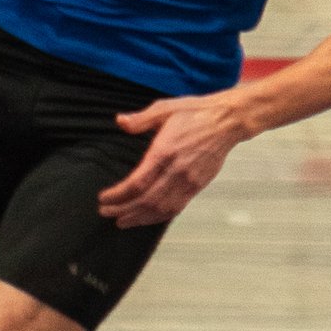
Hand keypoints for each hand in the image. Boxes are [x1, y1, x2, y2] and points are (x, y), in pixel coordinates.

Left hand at [97, 89, 247, 225]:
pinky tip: (146, 218)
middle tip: (106, 212)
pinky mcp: (197, 186)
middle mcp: (176, 171)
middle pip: (145, 201)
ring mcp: (188, 181)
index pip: (136, 183)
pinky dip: (158, 217)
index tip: (104, 198)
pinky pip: (175, 208)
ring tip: (122, 221)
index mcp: (164, 152)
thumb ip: (141, 119)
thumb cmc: (196, 113)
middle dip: (123, 210)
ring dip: (139, 218)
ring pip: (160, 209)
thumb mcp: (165, 108)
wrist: (227, 121)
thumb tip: (120, 121)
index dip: (118, 195)